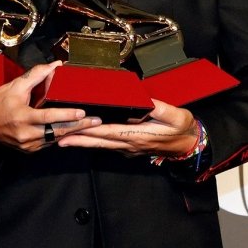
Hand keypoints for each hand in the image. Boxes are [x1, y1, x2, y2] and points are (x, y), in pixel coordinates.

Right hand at [0, 61, 101, 151]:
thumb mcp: (15, 86)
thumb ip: (36, 75)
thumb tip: (55, 65)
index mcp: (22, 117)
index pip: (48, 117)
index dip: (66, 115)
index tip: (81, 112)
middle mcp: (26, 134)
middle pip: (57, 131)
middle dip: (78, 127)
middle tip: (96, 121)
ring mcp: (28, 144)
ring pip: (55, 139)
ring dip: (73, 132)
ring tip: (90, 126)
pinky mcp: (29, 149)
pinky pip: (48, 142)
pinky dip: (61, 136)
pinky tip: (73, 130)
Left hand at [57, 99, 197, 156]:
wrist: (189, 144)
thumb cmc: (182, 128)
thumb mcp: (175, 115)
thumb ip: (159, 108)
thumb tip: (145, 100)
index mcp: (138, 134)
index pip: (109, 132)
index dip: (91, 130)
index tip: (75, 127)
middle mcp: (130, 143)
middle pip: (99, 142)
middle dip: (78, 139)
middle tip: (58, 137)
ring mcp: (129, 147)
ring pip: (101, 145)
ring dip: (83, 142)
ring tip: (64, 139)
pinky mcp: (130, 147)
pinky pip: (107, 145)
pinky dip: (94, 142)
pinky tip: (85, 139)